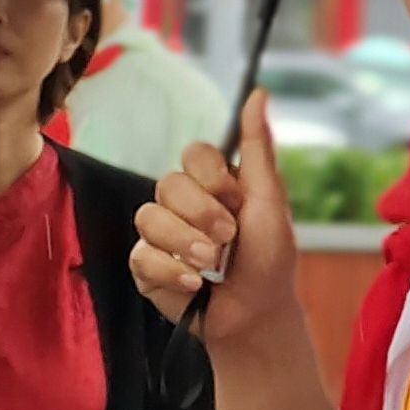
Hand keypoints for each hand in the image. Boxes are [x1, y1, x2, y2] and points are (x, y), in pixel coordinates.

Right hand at [132, 91, 291, 340]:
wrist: (256, 316)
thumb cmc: (270, 260)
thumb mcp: (269, 201)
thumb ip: (258, 148)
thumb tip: (259, 92)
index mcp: (213, 184)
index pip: (193, 154)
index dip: (210, 176)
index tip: (235, 199)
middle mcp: (182, 204)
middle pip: (167, 184)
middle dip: (201, 214)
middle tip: (227, 239)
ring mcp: (160, 235)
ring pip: (147, 217)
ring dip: (184, 243)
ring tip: (210, 266)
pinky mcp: (145, 267)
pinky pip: (140, 255)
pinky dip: (171, 271)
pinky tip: (195, 285)